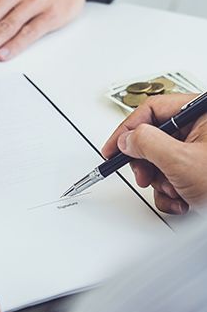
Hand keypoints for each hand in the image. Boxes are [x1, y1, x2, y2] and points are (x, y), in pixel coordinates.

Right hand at [102, 94, 206, 214]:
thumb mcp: (182, 161)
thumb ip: (147, 143)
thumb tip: (128, 139)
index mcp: (203, 114)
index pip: (153, 109)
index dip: (127, 129)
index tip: (113, 147)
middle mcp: (204, 130)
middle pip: (156, 136)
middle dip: (147, 162)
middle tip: (144, 175)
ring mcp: (203, 152)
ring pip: (162, 159)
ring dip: (161, 181)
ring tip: (174, 192)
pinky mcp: (202, 172)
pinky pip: (174, 175)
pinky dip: (172, 192)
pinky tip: (182, 201)